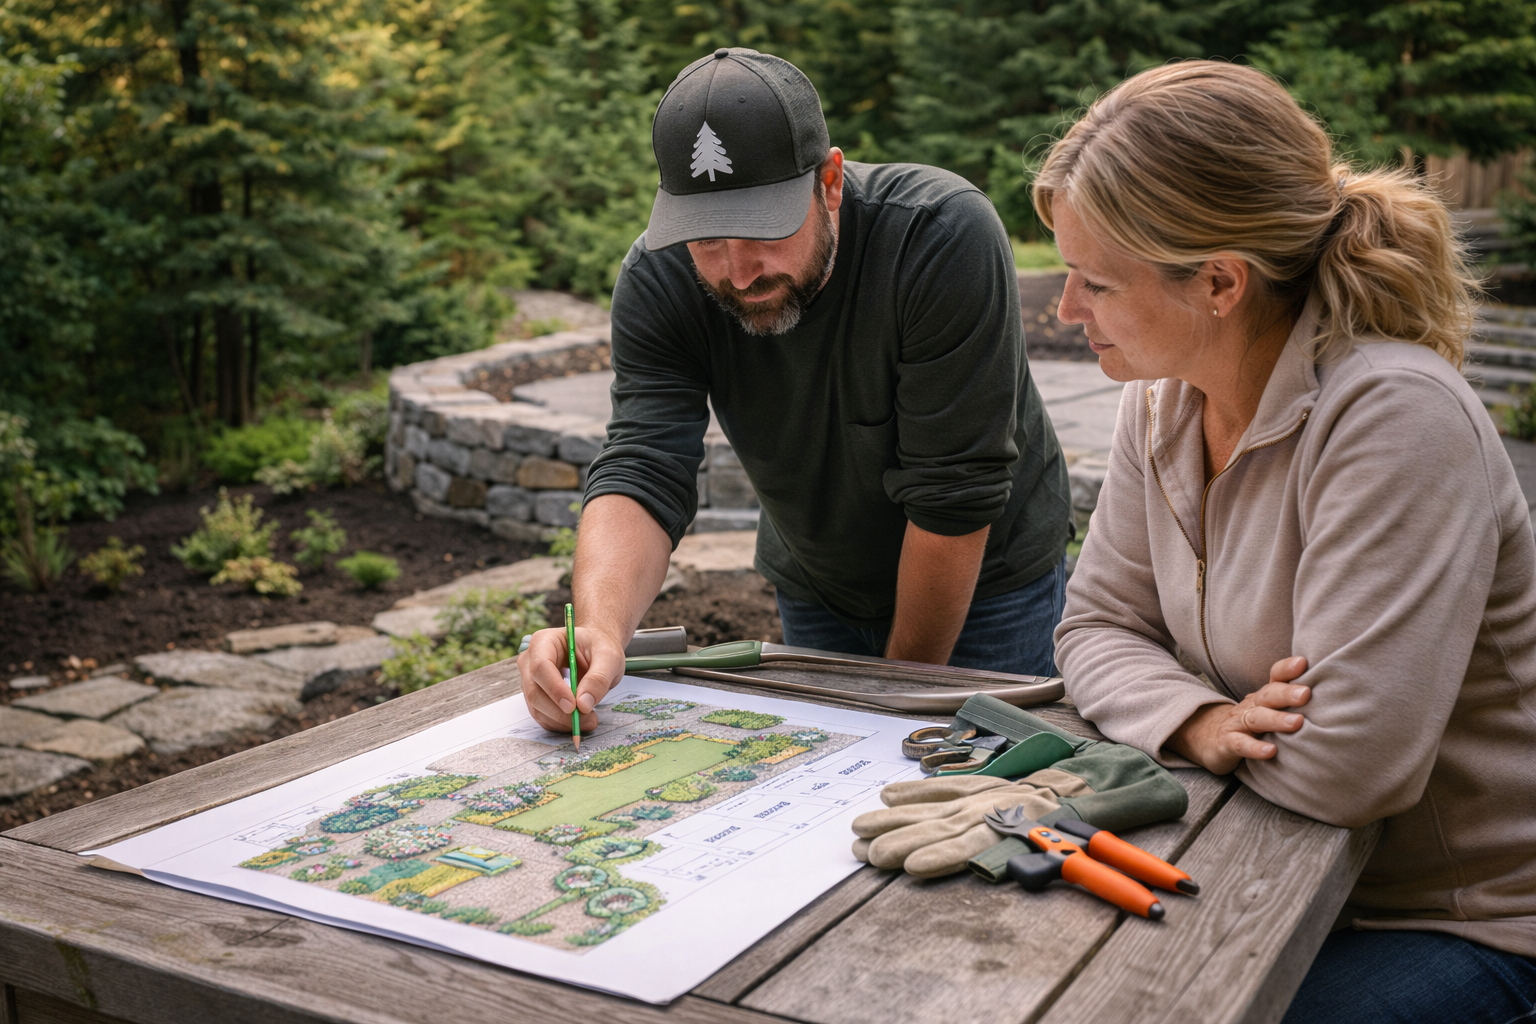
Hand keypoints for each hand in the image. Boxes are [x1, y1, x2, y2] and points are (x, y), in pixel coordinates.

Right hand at [515, 625, 626, 733]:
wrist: (595, 650)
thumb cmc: (599, 647)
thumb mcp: (608, 657)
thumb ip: (598, 678)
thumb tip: (583, 704)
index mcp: (544, 642)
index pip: (541, 667)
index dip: (554, 689)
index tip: (573, 706)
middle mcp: (530, 661)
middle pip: (535, 692)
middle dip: (560, 712)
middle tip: (588, 719)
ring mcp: (530, 680)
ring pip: (537, 708)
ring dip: (562, 721)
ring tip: (590, 720)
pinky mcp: (536, 697)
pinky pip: (542, 716)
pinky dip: (560, 724)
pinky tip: (579, 722)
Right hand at [1167, 656, 1310, 774]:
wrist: (1208, 738)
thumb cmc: (1249, 724)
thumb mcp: (1268, 710)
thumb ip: (1292, 703)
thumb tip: (1334, 698)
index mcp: (1263, 697)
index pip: (1275, 678)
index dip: (1287, 669)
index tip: (1304, 663)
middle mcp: (1250, 706)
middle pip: (1267, 696)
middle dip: (1286, 693)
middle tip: (1306, 693)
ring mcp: (1237, 724)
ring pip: (1256, 718)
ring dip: (1276, 719)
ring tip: (1297, 723)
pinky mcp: (1227, 744)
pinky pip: (1240, 744)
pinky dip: (1255, 748)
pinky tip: (1270, 752)